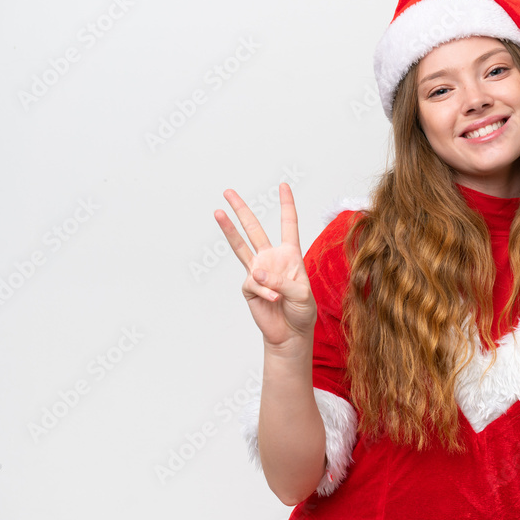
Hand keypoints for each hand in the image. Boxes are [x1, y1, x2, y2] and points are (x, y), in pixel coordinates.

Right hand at [214, 183, 316, 346]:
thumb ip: (282, 280)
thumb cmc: (302, 312)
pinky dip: (264, 290)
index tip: (283, 186)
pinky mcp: (249, 287)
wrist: (290, 333)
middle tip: (228, 192)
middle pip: (255, 229)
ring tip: (217, 212)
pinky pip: (253, 283)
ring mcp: (258, 271)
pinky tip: (273, 299)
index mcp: (290, 255)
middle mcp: (271, 259)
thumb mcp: (302, 294)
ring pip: (240, 246)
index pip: (288, 225)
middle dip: (242, 210)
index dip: (287, 205)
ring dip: (229, 229)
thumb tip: (256, 272)